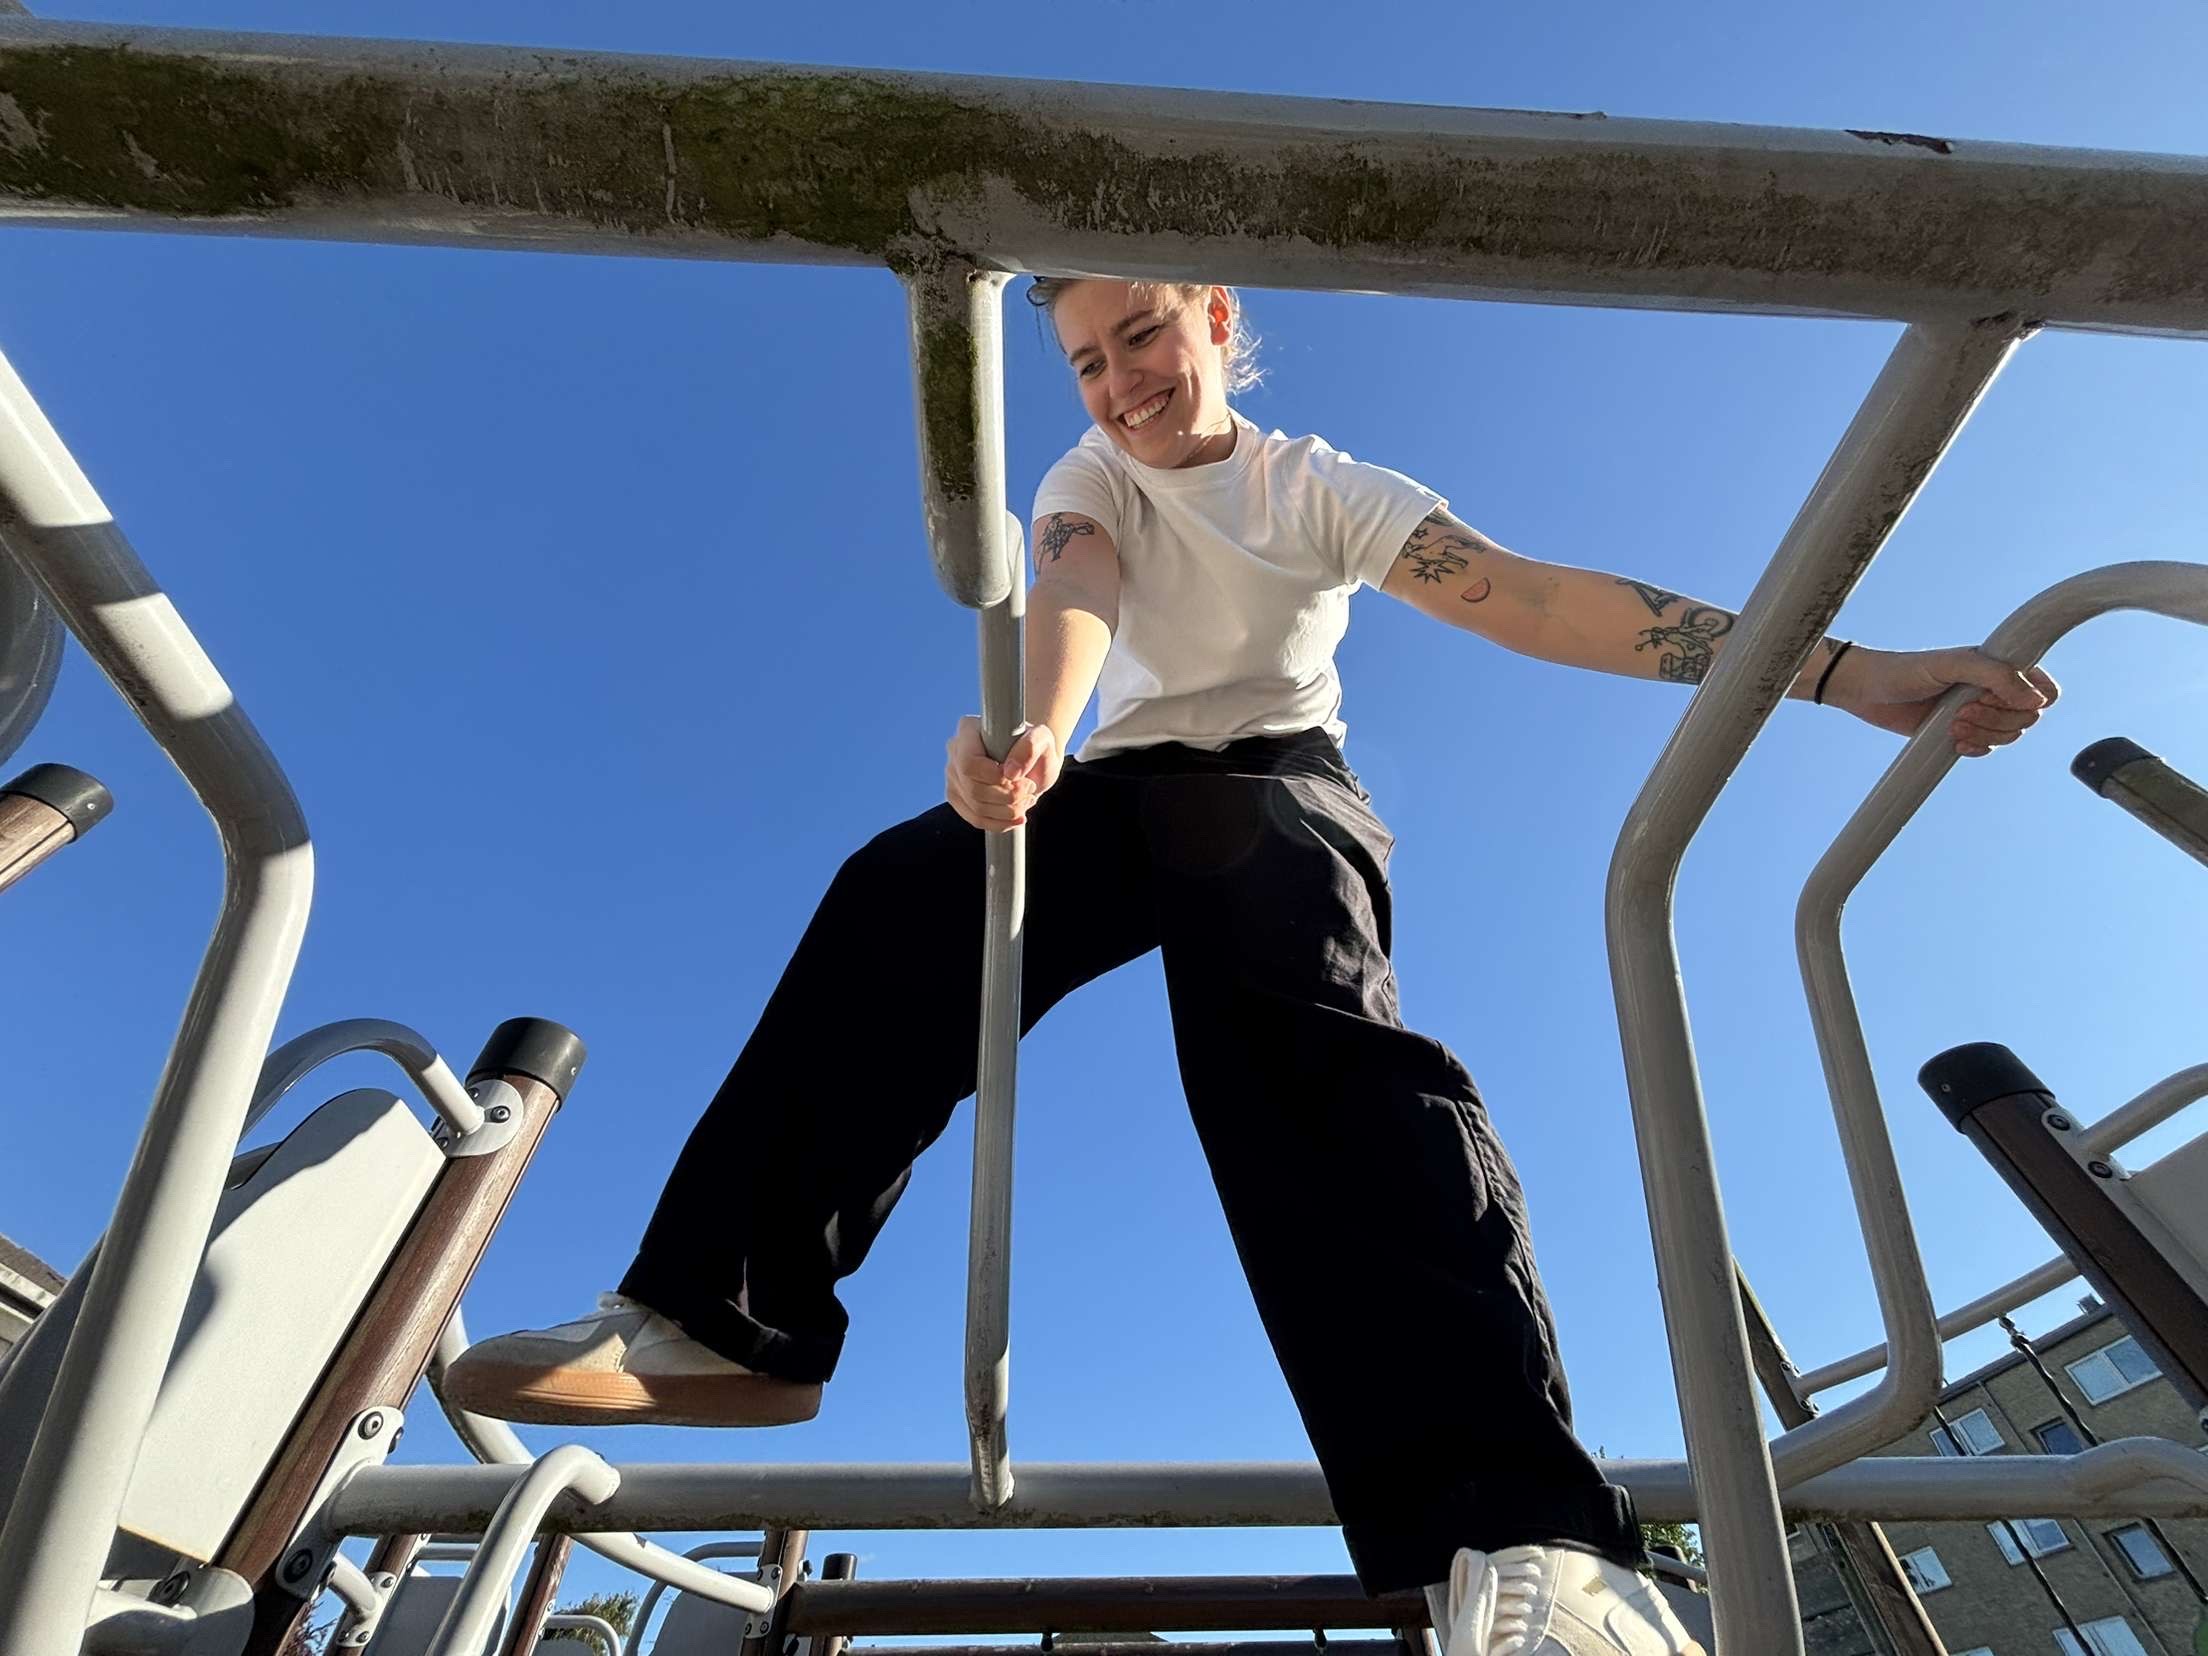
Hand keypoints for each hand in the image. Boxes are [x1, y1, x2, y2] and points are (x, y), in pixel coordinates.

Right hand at [944, 717, 1063, 831]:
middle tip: (1029, 788)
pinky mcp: (958, 798)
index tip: (1018, 777)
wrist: (1031, 761)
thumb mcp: (1042, 739)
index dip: (994, 777)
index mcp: (968, 729)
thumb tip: (1011, 772)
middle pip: (973, 789)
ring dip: (1009, 810)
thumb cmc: (1035, 746)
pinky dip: (1001, 823)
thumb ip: (1030, 747)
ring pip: (976, 807)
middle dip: (1008, 796)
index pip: (969, 763)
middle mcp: (955, 752)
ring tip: (1027, 799)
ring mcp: (953, 776)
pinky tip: (1018, 816)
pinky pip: (976, 819)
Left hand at [1823, 644, 2058, 756]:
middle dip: (1997, 719)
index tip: (2001, 699)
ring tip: (1953, 724)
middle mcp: (1993, 688)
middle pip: (2027, 717)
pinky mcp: (1961, 731)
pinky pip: (1987, 747)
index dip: (2031, 701)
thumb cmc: (1904, 670)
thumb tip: (2035, 699)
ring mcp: (1978, 711)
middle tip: (1964, 710)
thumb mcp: (1951, 665)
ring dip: (1985, 734)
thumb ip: (1994, 676)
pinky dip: (1976, 747)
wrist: (1866, 691)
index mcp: (1998, 666)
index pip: (2043, 688)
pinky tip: (1955, 741)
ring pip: (2008, 734)